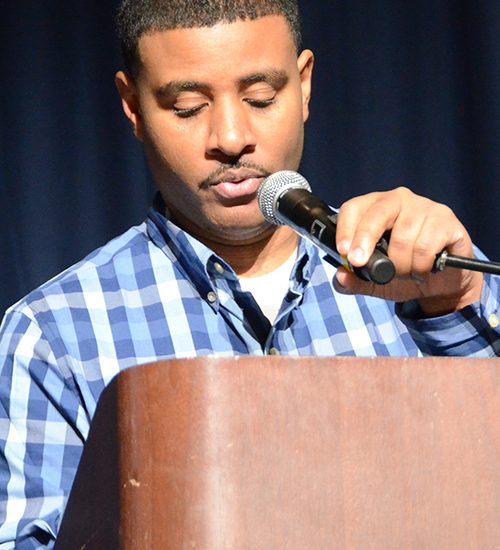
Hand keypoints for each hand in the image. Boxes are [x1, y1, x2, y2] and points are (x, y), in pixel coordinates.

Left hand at [334, 187, 482, 315]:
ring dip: (400, 265)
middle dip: (365, 240)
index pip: (354, 207)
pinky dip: (420, 266)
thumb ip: (355, 281)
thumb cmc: (405, 271)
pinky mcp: (447, 221)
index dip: (346, 228)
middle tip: (359, 262)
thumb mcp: (375, 281)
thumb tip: (341, 277)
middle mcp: (399, 200)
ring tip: (405, 273)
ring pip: (403, 237)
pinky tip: (423, 270)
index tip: (343, 251)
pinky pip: (426, 245)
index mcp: (376, 207)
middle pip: (378, 214)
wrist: (442, 282)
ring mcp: (425, 207)